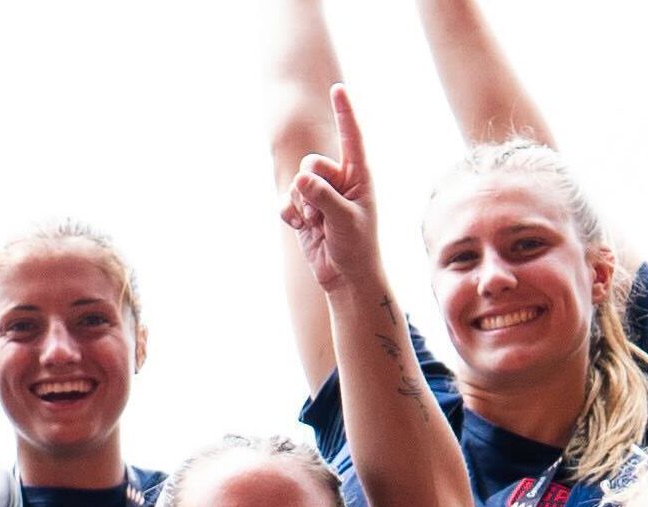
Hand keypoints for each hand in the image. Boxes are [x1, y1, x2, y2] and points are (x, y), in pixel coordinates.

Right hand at [281, 85, 380, 293]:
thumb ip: (323, 197)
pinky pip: (287, 202)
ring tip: (317, 224)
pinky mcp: (304, 211)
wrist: (345, 276)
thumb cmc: (356, 246)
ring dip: (302, 205)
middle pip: (312, 162)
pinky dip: (290, 214)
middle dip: (310, 186)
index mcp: (360, 174)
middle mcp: (340, 179)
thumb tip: (300, 178)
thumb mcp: (344, 220)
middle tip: (321, 213)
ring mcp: (320, 194)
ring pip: (297, 183)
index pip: (352, 137)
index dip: (345, 112)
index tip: (338, 89)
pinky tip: (301, 228)